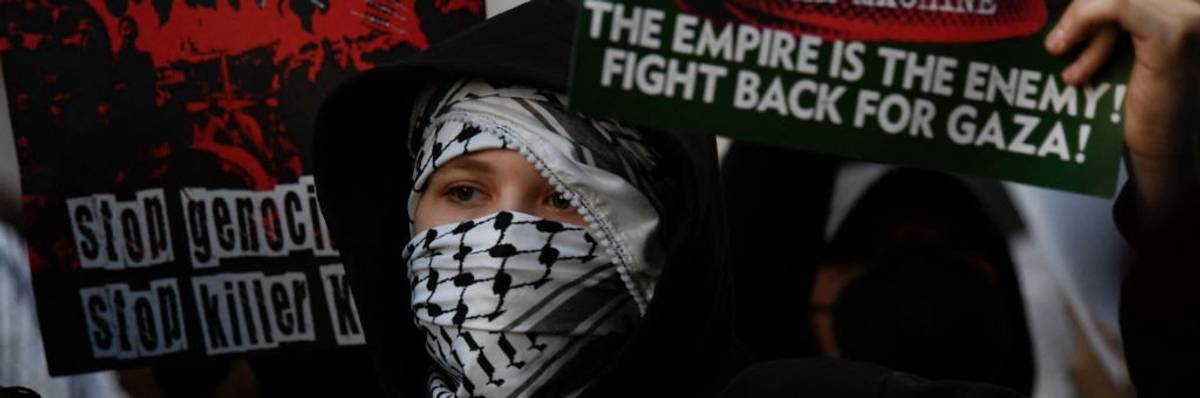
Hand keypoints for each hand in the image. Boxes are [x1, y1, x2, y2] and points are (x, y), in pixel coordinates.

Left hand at [1046, 0, 1199, 233]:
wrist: (1155, 153)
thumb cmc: (1135, 110)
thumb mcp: (1116, 53)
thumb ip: (1103, 24)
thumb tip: (1063, 10)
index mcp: (1173, 11)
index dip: (1089, 5)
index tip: (1063, 30)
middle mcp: (1187, 8)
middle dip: (1084, 15)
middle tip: (1058, 49)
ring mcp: (1185, 18)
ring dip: (1083, 27)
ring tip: (1073, 71)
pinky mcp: (1171, 36)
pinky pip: (1118, 4)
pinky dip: (1084, 18)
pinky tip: (1064, 46)